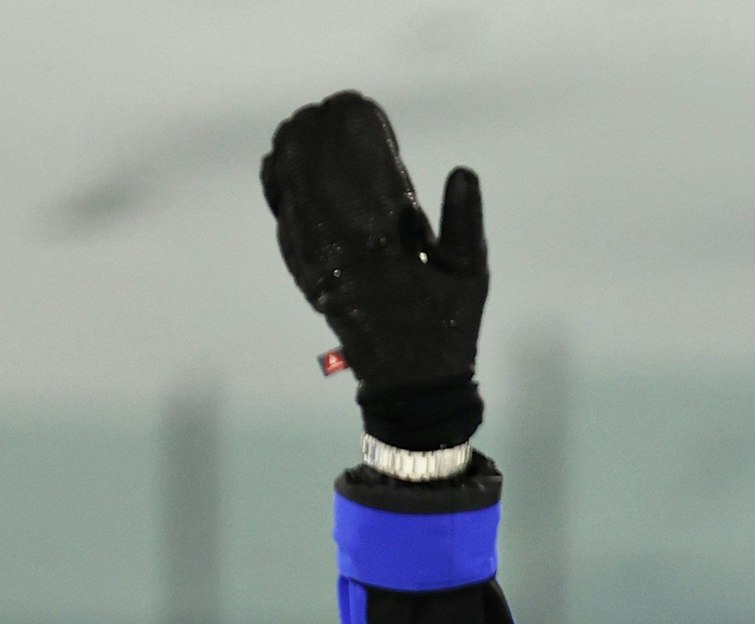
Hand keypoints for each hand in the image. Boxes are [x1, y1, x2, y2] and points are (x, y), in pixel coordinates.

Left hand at [261, 91, 486, 448]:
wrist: (408, 383)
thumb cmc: (448, 327)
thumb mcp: (472, 275)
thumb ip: (466, 220)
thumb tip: (462, 171)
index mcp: (388, 240)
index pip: (362, 162)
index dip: (356, 127)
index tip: (359, 107)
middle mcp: (344, 243)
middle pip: (316, 164)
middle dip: (319, 130)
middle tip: (329, 112)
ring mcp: (318, 257)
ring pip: (291, 186)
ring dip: (295, 151)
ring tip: (303, 128)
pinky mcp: (305, 270)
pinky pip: (284, 215)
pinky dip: (281, 185)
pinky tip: (284, 166)